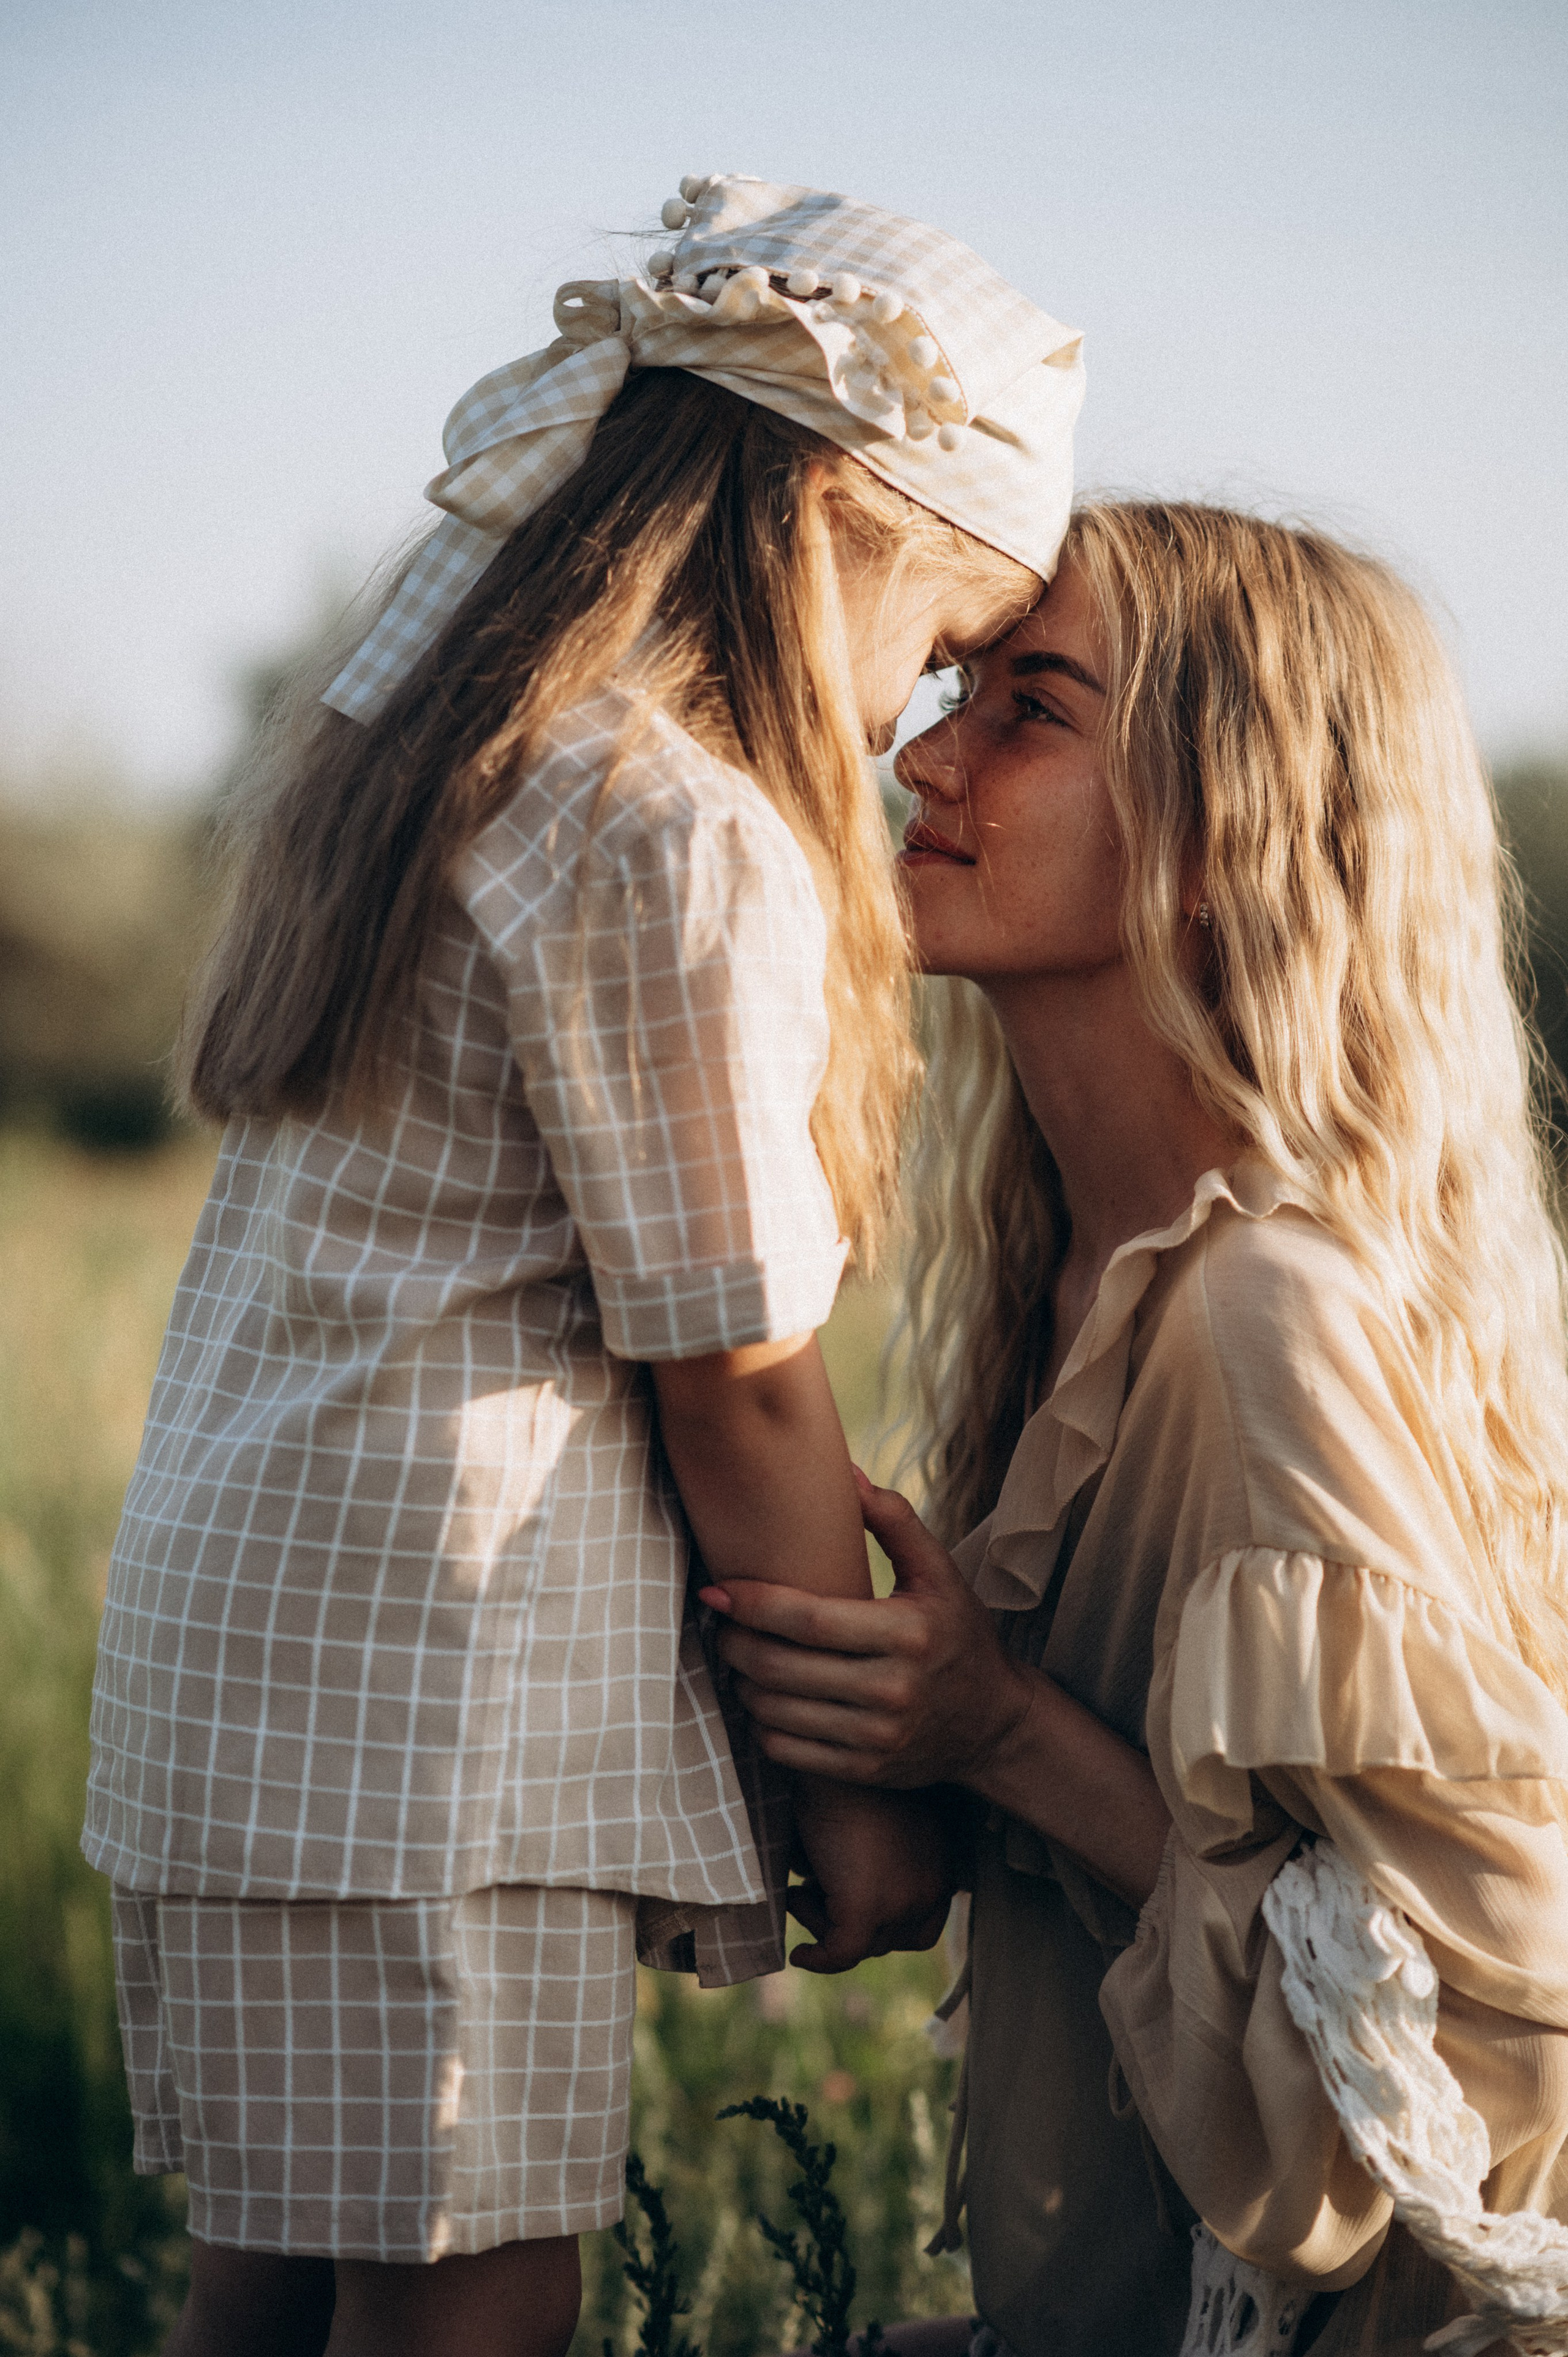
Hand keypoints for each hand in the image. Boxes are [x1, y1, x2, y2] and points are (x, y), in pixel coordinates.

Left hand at [701, 1469, 1033, 1788]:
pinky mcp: (864, 1772)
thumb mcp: (939, 1572)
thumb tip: (846, 1473)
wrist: (994, 1722)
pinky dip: (763, 1724)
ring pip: (776, 1711)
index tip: (717, 1590)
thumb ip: (894, 1519)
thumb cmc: (957, 1633)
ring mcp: (877, 1738)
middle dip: (735, 1643)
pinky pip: (787, 1750)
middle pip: (781, 1667)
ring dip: (743, 1682)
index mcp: (907, 1634)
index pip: (808, 1620)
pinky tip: (766, 1698)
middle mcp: (892, 1690)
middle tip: (722, 1624)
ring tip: (742, 1658)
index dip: (753, 1603)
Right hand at [787, 1777, 955, 1973]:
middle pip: (892, 1939)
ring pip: (863, 1946)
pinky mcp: (865, 1910)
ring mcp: (902, 1902)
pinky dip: (818, 1958)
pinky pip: (840, 1953)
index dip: (887, 1925)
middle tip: (813, 1893)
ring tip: (800, 1889)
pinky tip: (798, 1954)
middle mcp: (932, 1887)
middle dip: (851, 1924)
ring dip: (827, 1923)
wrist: (833, 1758)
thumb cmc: (849, 1777)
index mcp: (943, 1862)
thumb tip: (847, 1893)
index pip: (925, 1921)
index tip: (849, 1909)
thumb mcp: (881, 1819)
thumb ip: (884, 1856)